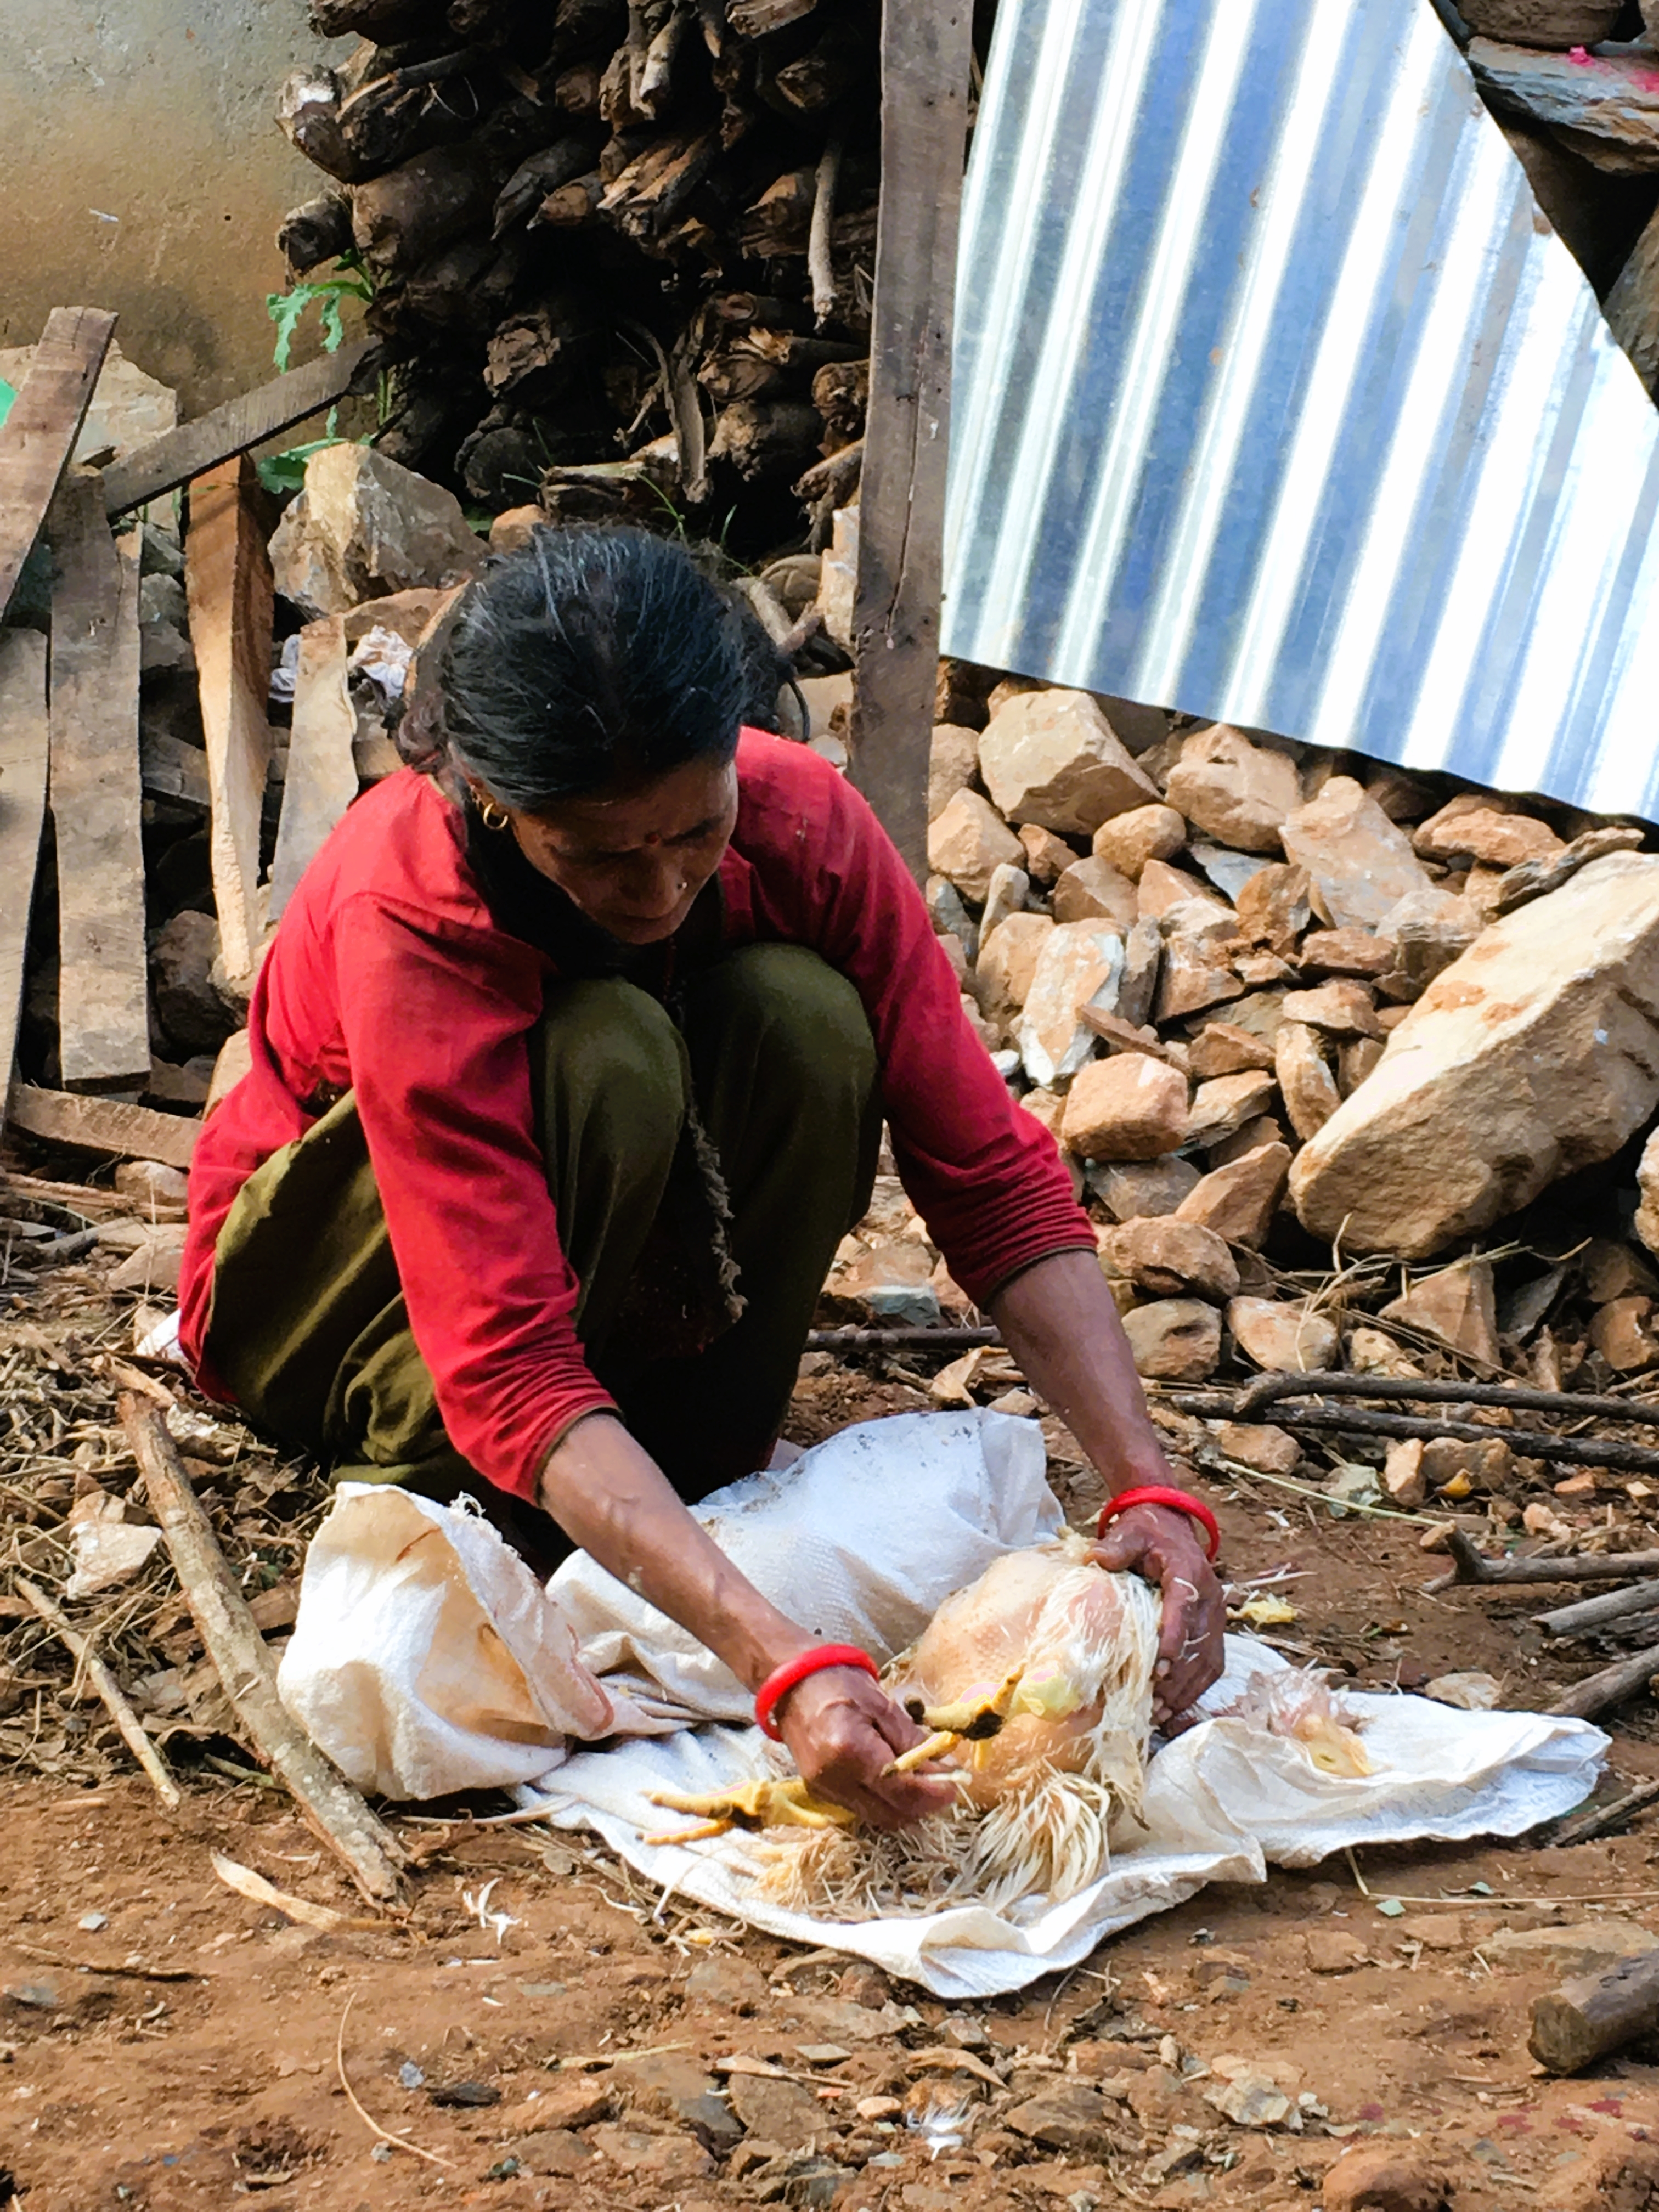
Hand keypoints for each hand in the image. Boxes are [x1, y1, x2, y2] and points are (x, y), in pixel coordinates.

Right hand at [774, 1666, 960, 1830]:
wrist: (790, 1682)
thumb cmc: (837, 1682)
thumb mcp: (881, 1703)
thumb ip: (911, 1739)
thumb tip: (943, 1766)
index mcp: (850, 1752)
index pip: (902, 1791)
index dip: (934, 1793)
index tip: (956, 1783)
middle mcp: (835, 1780)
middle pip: (892, 1814)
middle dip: (923, 1804)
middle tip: (943, 1781)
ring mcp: (824, 1790)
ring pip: (878, 1816)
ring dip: (905, 1805)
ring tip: (921, 1778)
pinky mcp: (821, 1791)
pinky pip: (862, 1808)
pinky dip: (884, 1800)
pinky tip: (895, 1778)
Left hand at [1091, 1503, 1224, 1730]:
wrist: (1172, 1528)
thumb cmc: (1148, 1533)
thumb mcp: (1130, 1532)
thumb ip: (1117, 1546)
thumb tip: (1097, 1556)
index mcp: (1189, 1573)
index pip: (1185, 1608)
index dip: (1174, 1638)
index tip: (1159, 1666)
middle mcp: (1210, 1598)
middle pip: (1199, 1643)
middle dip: (1177, 1675)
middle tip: (1153, 1701)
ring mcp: (1216, 1617)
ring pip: (1208, 1660)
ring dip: (1186, 1689)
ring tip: (1159, 1713)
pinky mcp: (1214, 1630)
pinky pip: (1211, 1664)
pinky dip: (1195, 1689)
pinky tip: (1173, 1708)